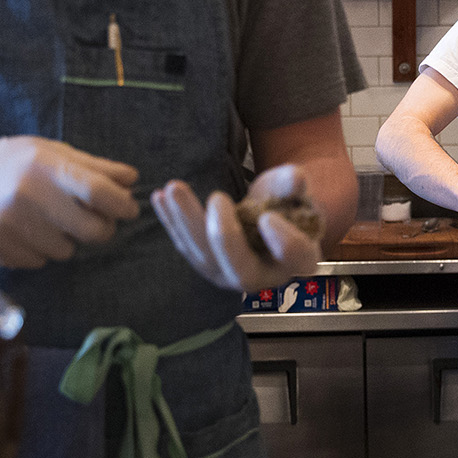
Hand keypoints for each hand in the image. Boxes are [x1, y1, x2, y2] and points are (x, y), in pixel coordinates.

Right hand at [0, 135, 139, 267]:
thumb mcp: (56, 153)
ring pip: (65, 251)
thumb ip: (97, 168)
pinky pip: (37, 262)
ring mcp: (7, 222)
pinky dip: (39, 251)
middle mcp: (26, 194)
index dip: (122, 205)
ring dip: (65, 240)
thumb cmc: (17, 163)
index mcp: (46, 166)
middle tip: (92, 220)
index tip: (127, 209)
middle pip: (91, 230)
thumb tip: (133, 179)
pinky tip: (24, 231)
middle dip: (101, 228)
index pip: (99, 192)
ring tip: (46, 220)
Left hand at [151, 164, 323, 292]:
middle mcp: (263, 278)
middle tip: (217, 198)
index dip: (282, 243)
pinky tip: (159, 197)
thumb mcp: (296, 191)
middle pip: (240, 269)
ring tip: (173, 189)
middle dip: (224, 236)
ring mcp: (229, 275)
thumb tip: (296, 179)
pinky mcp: (205, 264)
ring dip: (186, 223)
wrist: (269, 218)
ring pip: (205, 258)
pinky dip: (171, 221)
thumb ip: (294, 185)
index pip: (293, 258)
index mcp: (299, 260)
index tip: (267, 217)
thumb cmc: (287, 206)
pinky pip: (186, 246)